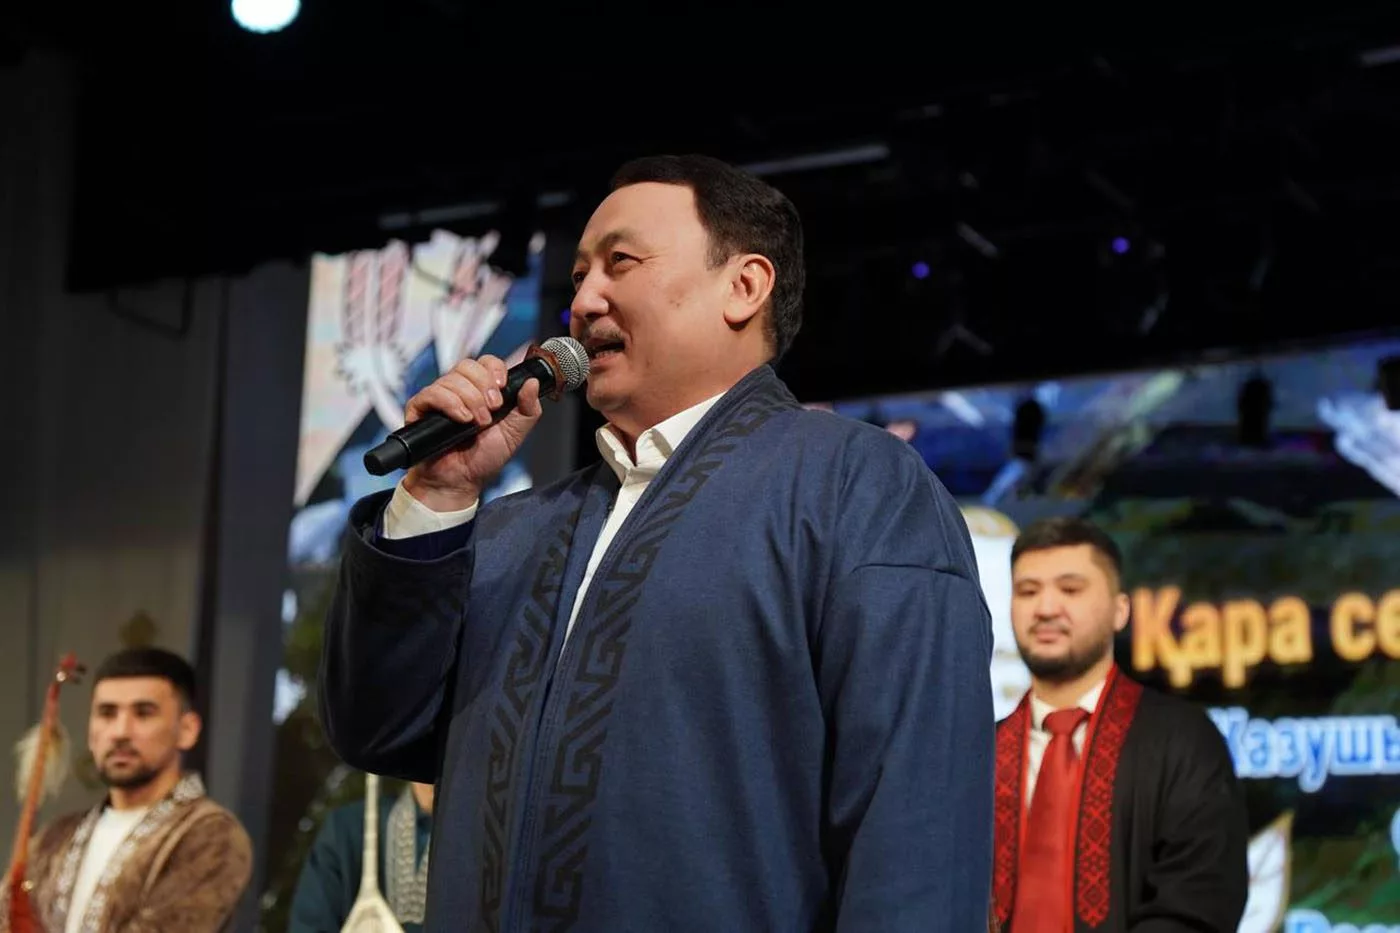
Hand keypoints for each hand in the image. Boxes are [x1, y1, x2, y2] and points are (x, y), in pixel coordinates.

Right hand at [400, 355, 542, 510]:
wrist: (462, 482)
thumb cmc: (484, 459)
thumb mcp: (515, 433)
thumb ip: (528, 408)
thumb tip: (532, 382)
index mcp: (481, 391)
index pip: (485, 362)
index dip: (494, 369)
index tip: (502, 386)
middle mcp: (459, 390)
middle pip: (467, 365)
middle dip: (483, 386)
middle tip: (492, 411)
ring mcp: (439, 398)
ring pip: (451, 379)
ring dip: (470, 400)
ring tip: (477, 423)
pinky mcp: (420, 409)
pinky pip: (431, 393)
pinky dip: (450, 404)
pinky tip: (461, 419)